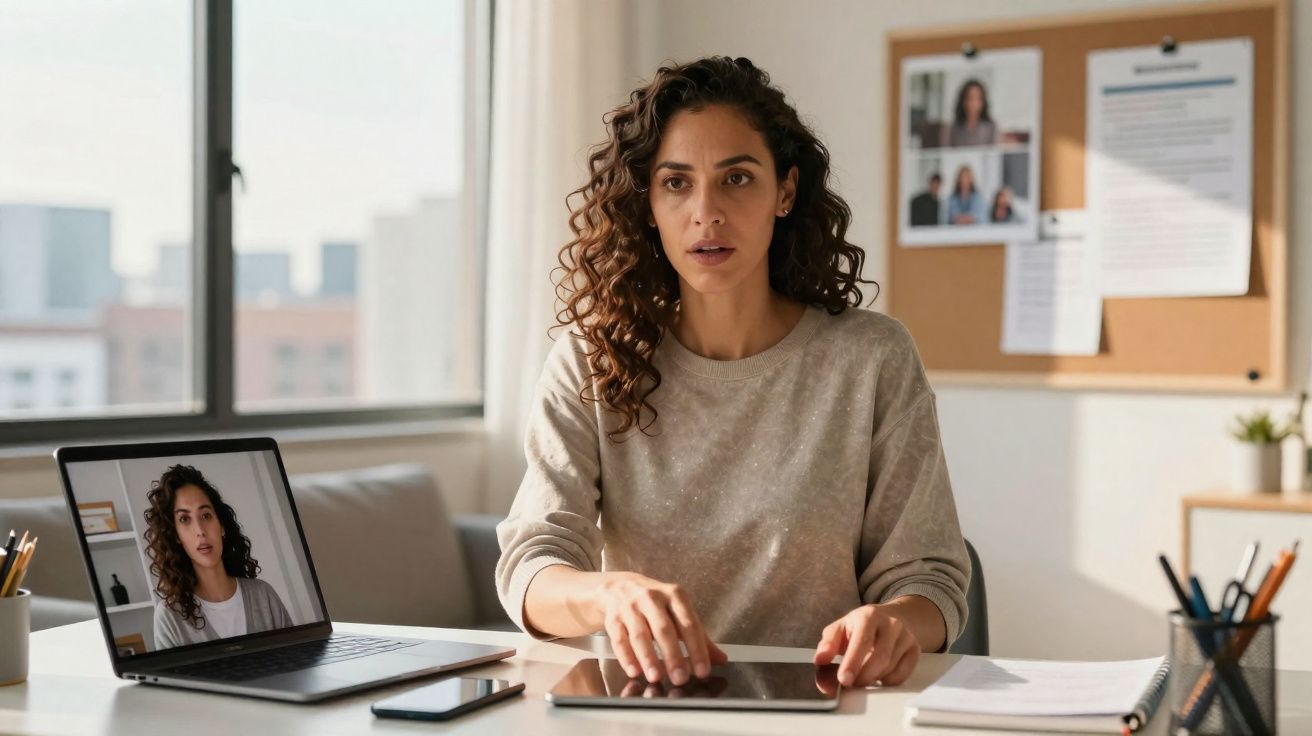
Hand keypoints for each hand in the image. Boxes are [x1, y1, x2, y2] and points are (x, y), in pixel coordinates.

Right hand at [596, 571, 727, 686]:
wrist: (619, 587)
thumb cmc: (655, 603)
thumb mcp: (679, 612)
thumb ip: (699, 636)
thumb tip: (720, 659)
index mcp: (674, 595)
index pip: (689, 624)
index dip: (697, 649)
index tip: (703, 670)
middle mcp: (652, 598)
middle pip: (664, 629)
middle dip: (672, 655)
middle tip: (680, 677)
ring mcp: (630, 607)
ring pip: (640, 635)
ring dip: (648, 658)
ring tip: (656, 677)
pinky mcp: (613, 618)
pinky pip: (619, 640)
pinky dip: (626, 657)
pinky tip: (634, 670)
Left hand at [813, 604, 919, 687]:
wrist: (891, 617)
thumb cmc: (861, 625)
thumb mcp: (840, 628)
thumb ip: (828, 643)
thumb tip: (820, 659)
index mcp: (869, 615)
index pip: (862, 641)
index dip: (852, 663)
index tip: (843, 680)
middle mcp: (891, 623)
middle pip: (880, 657)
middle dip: (863, 676)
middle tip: (850, 684)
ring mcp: (906, 636)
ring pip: (890, 668)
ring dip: (872, 679)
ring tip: (861, 677)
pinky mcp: (915, 650)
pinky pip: (902, 674)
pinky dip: (887, 681)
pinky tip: (878, 675)